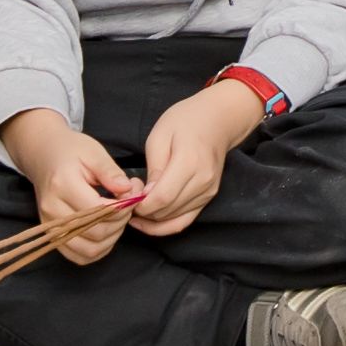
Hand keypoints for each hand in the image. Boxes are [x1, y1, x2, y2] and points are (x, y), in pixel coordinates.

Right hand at [0, 113, 140, 264]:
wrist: (43, 155)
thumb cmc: (71, 151)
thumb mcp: (94, 152)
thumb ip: (111, 172)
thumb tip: (128, 191)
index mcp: (62, 185)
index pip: (98, 210)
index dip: (122, 208)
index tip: (132, 196)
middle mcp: (52, 209)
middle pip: (95, 233)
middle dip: (120, 223)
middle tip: (128, 207)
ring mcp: (49, 225)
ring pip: (88, 250)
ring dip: (110, 239)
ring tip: (118, 220)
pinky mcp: (51, 235)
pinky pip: (77, 256)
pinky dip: (96, 250)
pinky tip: (106, 234)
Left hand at [128, 75, 263, 236]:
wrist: (218, 119)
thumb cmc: (186, 121)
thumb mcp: (159, 136)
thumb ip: (153, 169)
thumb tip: (146, 196)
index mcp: (189, 163)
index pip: (162, 198)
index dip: (141, 205)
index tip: (127, 199)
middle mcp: (203, 181)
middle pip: (167, 211)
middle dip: (143, 213)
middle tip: (128, 201)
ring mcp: (208, 192)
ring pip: (174, 220)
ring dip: (152, 220)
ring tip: (136, 209)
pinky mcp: (208, 197)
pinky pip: (185, 221)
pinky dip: (165, 226)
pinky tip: (149, 222)